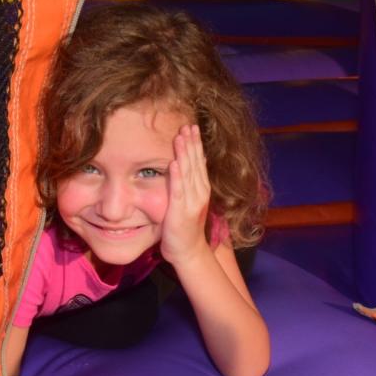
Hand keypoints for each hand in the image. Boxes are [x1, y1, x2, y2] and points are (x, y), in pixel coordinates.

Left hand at [160, 124, 210, 265]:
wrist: (188, 251)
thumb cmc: (184, 227)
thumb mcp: (188, 201)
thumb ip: (188, 184)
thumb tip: (187, 164)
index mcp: (201, 189)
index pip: (199, 162)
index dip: (196, 144)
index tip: (192, 127)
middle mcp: (200, 192)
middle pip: (196, 163)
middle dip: (192, 143)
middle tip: (188, 124)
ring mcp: (192, 202)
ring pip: (189, 173)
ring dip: (185, 154)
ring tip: (181, 136)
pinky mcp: (181, 211)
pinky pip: (179, 191)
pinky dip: (177, 177)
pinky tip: (174, 163)